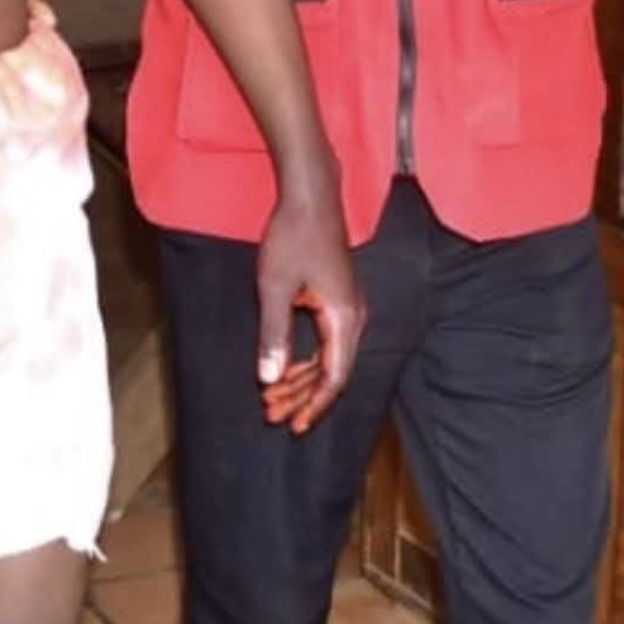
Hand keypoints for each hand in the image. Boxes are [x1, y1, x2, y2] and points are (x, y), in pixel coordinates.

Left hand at [251, 176, 362, 432]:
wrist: (310, 197)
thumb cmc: (291, 237)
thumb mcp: (274, 286)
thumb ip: (273, 334)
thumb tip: (269, 379)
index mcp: (344, 320)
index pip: (334, 377)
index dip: (314, 405)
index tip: (293, 425)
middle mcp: (354, 319)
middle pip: (331, 372)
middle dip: (301, 396)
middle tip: (271, 414)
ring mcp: (348, 310)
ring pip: (328, 357)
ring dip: (301, 378)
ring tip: (272, 397)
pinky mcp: (338, 300)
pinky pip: (325, 341)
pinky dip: (305, 357)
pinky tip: (285, 367)